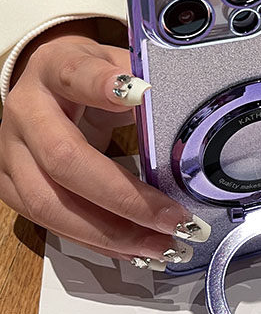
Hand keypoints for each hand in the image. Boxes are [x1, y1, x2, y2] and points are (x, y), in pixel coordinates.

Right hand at [0, 30, 207, 268]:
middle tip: (177, 222)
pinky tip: (139, 251)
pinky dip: (101, 242)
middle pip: (64, 162)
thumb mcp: (115, 62)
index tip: (142, 94)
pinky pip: (54, 225)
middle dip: (126, 200)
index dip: (103, 86)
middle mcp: (25, 113)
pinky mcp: (11, 188)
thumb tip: (190, 100)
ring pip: (51, 205)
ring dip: (114, 235)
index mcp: (55, 69)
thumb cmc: (89, 74)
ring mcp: (11, 154)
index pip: (76, 75)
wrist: (40, 84)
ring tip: (164, 248)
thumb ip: (145, 79)